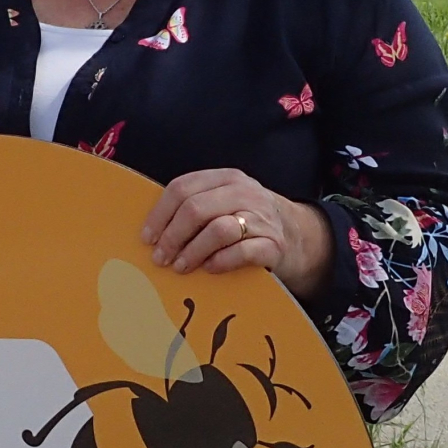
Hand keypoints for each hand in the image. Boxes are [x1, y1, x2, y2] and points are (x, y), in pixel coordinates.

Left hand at [141, 168, 332, 301]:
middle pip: (196, 209)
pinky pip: (241, 252)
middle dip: (172, 236)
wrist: (300, 237)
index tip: (146, 238)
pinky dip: (220, 262)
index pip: (182, 188)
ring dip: (192, 251)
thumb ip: (196, 207)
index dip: (160, 214)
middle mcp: (245, 193)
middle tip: (160, 258)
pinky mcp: (273, 245)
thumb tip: (152, 232)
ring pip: (217, 230)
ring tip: (180, 267)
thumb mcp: (225, 203)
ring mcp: (261, 218)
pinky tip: (209, 269)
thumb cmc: (248, 222)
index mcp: (226, 178)